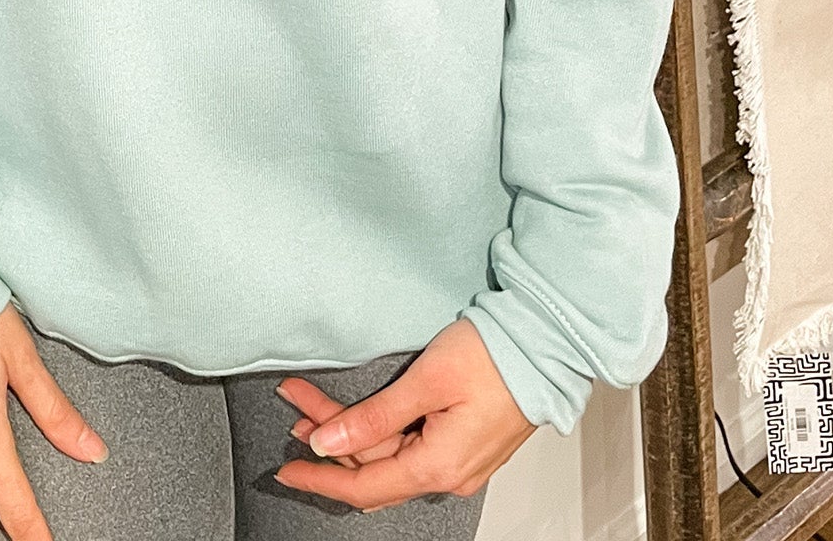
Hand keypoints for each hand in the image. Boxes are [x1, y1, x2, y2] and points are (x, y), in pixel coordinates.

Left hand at [270, 318, 535, 511]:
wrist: (545, 346)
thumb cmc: (494, 357)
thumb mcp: (426, 381)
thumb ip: (374, 417)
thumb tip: (328, 444)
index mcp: (438, 466)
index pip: (364, 487)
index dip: (321, 478)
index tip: (286, 468)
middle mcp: (449, 474)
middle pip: (373, 468)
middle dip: (329, 441)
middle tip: (296, 404)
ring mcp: (458, 461)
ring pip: (390, 456)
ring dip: (352, 433)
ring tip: (314, 406)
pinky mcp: (463, 443)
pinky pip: (410, 448)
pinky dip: (378, 433)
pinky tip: (359, 417)